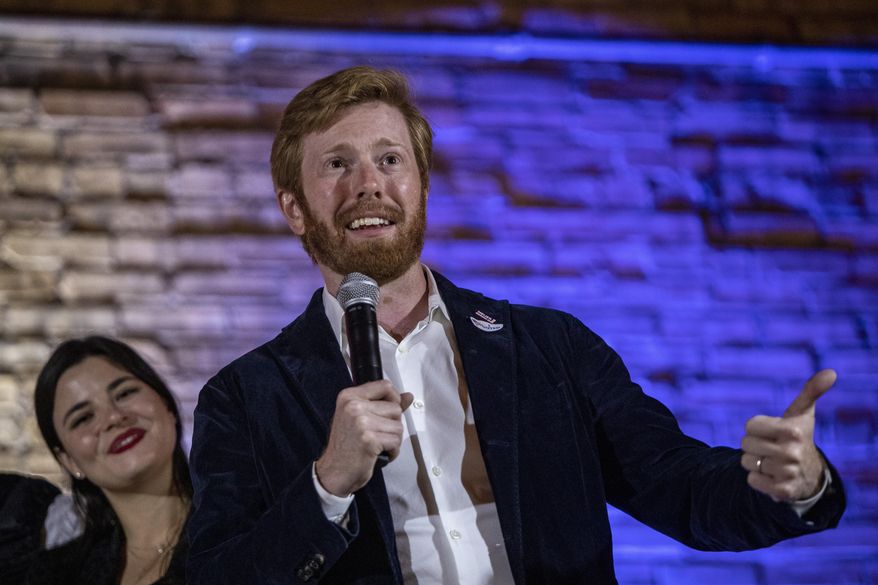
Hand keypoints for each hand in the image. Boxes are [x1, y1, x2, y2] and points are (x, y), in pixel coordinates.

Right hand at [315, 381, 412, 496]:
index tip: (388, 412)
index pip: (385, 386)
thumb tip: (408, 396)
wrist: (333, 471)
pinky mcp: (369, 439)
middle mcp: (353, 406)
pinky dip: (392, 451)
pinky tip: (378, 454)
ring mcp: (361, 422)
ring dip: (392, 440)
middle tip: (376, 435)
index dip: (394, 399)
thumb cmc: (346, 446)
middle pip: (395, 408)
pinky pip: (396, 441)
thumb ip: (383, 404)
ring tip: (377, 445)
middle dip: (392, 424)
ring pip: (398, 426)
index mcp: (349, 396)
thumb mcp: (359, 418)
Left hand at [740, 369, 835, 501]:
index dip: (756, 428)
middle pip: (745, 444)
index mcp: (792, 430)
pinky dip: (757, 478)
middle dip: (754, 445)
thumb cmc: (798, 436)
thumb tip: (831, 372)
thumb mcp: (802, 413)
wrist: (809, 473)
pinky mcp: (782, 491)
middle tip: (771, 447)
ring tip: (772, 461)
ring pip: (746, 462)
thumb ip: (811, 391)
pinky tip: (772, 476)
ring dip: (755, 462)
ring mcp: (787, 473)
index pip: (749, 426)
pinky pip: (751, 480)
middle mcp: (791, 452)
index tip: (772, 432)